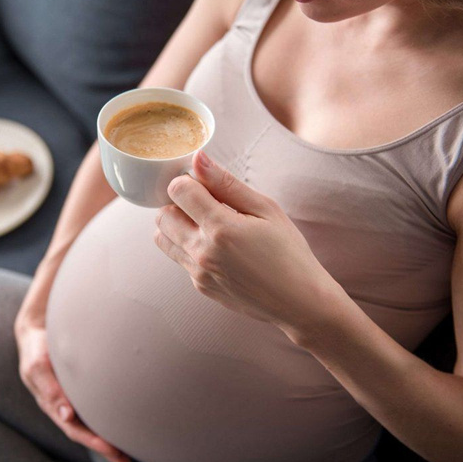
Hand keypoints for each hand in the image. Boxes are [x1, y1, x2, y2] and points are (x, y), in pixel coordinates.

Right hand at [15, 284, 129, 461]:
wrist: (36, 333)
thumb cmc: (37, 349)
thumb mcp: (38, 366)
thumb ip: (50, 389)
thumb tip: (67, 415)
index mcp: (51, 405)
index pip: (74, 429)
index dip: (92, 441)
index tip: (110, 448)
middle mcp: (62, 407)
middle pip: (84, 433)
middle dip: (104, 448)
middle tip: (124, 460)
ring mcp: (70, 400)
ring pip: (90, 424)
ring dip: (107, 438)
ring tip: (127, 451)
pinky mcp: (78, 390)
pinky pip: (92, 410)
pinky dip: (106, 420)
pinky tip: (122, 424)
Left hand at [153, 150, 339, 337]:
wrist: (300, 303)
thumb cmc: (290, 253)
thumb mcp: (266, 209)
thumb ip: (227, 183)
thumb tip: (198, 159)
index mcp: (220, 229)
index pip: (177, 190)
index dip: (188, 181)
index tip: (206, 185)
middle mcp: (202, 252)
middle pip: (162, 214)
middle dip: (178, 202)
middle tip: (206, 203)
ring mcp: (198, 272)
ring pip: (163, 238)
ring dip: (177, 225)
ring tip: (207, 224)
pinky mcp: (200, 286)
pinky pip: (179, 258)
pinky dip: (188, 246)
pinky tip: (217, 247)